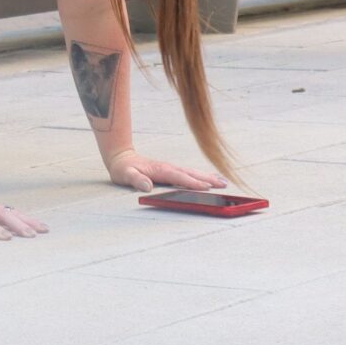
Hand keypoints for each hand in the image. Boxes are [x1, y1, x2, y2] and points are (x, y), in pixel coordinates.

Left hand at [106, 150, 228, 191]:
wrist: (122, 157)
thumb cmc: (123, 168)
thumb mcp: (125, 174)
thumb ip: (135, 179)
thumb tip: (147, 186)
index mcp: (161, 170)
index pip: (179, 177)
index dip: (193, 182)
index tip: (207, 187)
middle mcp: (169, 167)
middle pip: (192, 173)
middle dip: (208, 179)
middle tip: (224, 185)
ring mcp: (171, 167)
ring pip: (193, 172)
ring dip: (208, 176)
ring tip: (223, 181)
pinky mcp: (171, 170)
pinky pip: (189, 173)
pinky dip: (202, 175)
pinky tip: (210, 178)